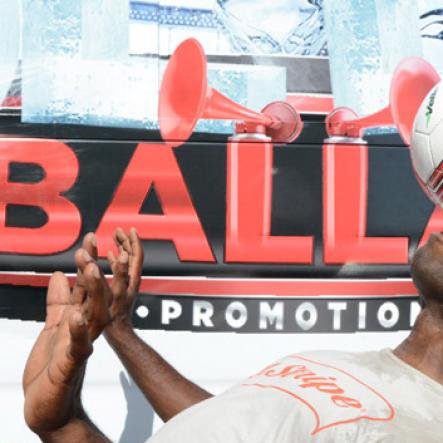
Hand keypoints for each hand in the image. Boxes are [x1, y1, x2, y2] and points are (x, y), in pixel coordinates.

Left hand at [23, 257, 109, 434]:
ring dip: (93, 293)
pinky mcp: (71, 365)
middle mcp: (86, 329)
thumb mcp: (51, 327)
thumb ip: (57, 301)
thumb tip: (56, 274)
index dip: (88, 261)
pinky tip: (76, 317)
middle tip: (91, 246)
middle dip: (93, 270)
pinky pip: (77, 346)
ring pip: (93, 315)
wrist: (48, 406)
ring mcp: (81, 346)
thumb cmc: (51, 368)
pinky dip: (78, 332)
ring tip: (90, 270)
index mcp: (80, 319)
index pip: (87, 285)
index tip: (91, 238)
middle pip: (95, 295)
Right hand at [106, 228, 143, 329]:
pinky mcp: (120, 289)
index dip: (133, 241)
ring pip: (126, 262)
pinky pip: (119, 270)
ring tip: (113, 239)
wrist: (117, 332)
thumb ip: (118, 273)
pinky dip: (114, 260)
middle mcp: (131, 280)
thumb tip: (122, 254)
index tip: (129, 229)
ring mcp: (126, 284)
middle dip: (126, 241)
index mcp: (131, 279)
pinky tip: (106, 258)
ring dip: (120, 248)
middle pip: (132, 256)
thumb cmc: (115, 316)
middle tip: (118, 231)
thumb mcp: (115, 293)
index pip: (137, 255)